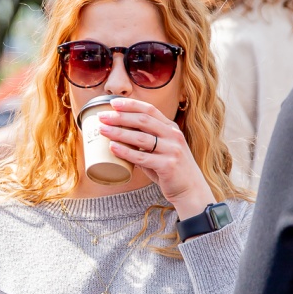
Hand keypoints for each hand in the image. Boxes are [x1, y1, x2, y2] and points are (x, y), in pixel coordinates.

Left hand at [98, 98, 214, 220]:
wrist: (191, 190)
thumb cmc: (171, 170)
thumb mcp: (163, 150)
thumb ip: (146, 143)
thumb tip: (120, 138)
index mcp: (171, 128)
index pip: (150, 110)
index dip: (131, 105)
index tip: (113, 103)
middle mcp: (173, 135)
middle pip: (143, 120)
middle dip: (120, 116)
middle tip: (101, 117)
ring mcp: (172, 150)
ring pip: (141, 138)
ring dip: (119, 132)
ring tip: (102, 130)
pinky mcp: (168, 165)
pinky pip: (142, 157)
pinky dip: (125, 152)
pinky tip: (112, 148)